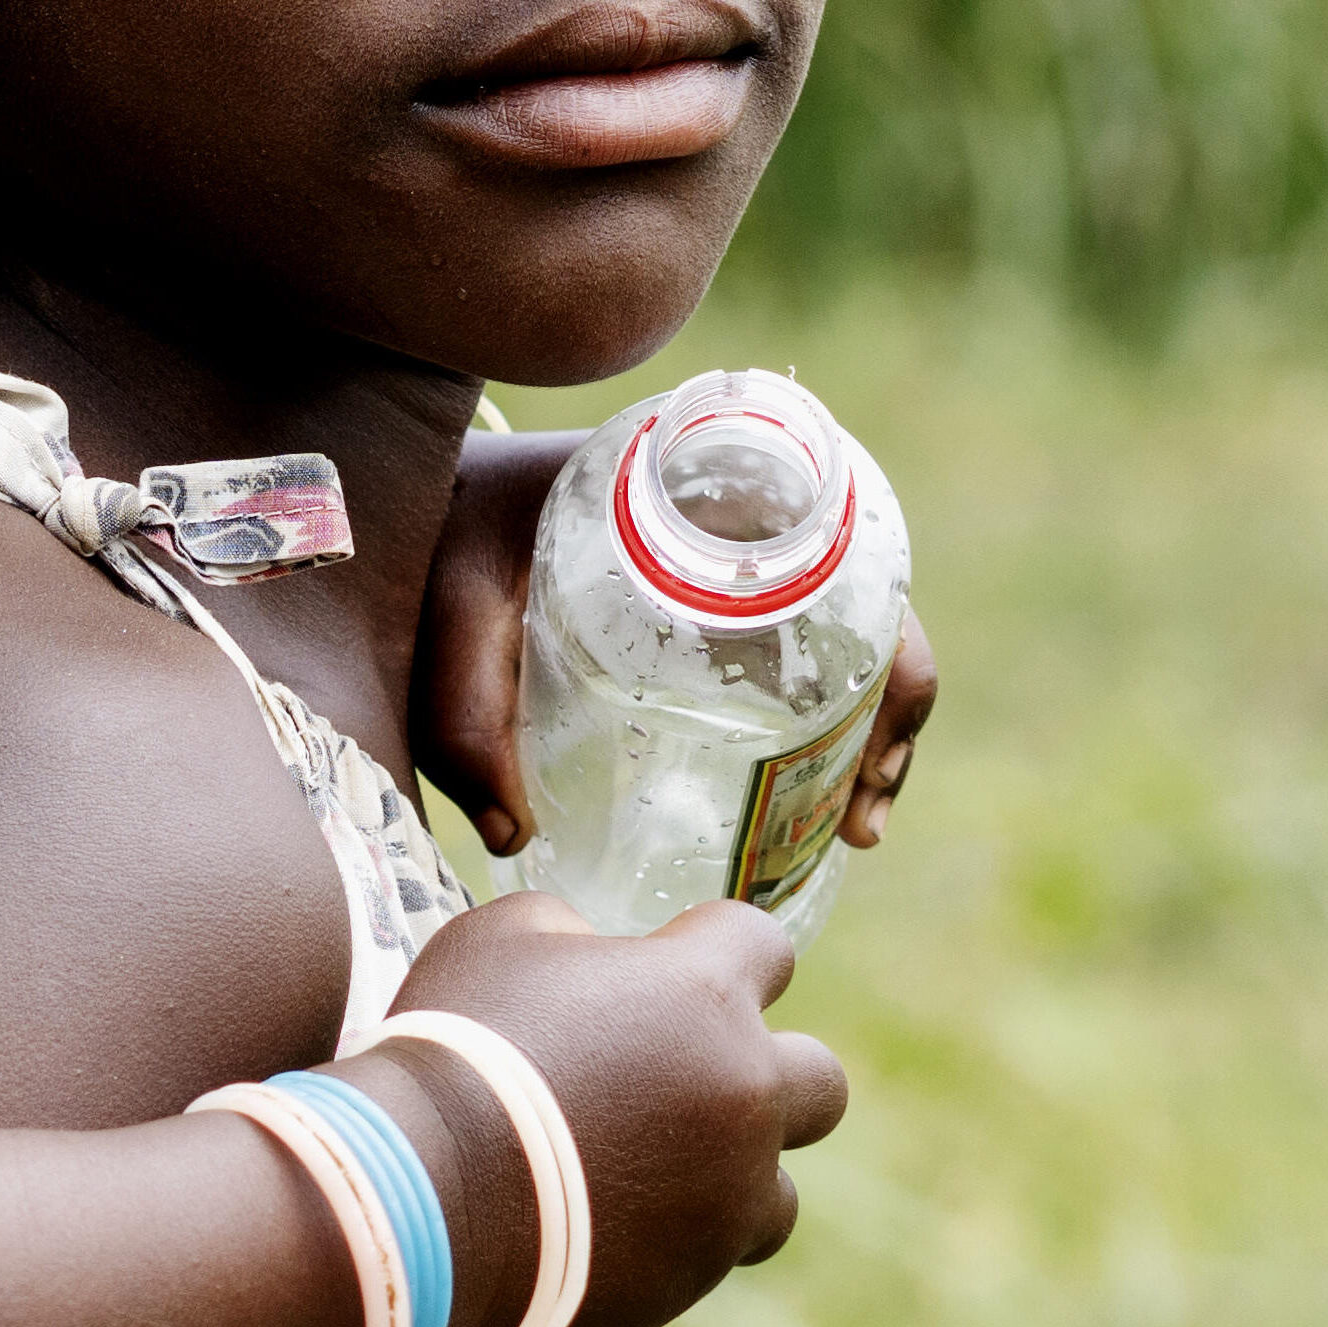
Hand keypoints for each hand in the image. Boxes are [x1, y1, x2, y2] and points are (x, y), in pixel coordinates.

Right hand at [353, 893, 844, 1326]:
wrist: (420, 1188)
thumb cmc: (458, 1041)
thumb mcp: (502, 936)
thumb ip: (575, 934)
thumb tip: (592, 953)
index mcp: (709, 994)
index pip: (765, 947)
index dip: (716, 949)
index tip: (674, 963)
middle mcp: (745, 1095)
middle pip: (821, 1083)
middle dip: (769, 1074)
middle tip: (693, 1080)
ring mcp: (726, 1197)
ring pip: (776, 1194)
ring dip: (733, 1180)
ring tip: (654, 1176)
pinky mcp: (690, 1277)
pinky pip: (705, 1259)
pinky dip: (668, 1242)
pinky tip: (603, 1224)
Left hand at [416, 430, 948, 857]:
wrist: (430, 492)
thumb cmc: (450, 532)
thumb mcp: (454, 610)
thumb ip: (466, 716)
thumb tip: (515, 833)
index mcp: (718, 497)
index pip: (858, 567)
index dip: (897, 667)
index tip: (874, 762)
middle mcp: (749, 524)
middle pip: (873, 616)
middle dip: (890, 724)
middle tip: (862, 824)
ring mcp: (741, 563)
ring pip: (849, 644)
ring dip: (866, 730)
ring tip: (851, 829)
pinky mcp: (720, 598)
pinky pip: (802, 653)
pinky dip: (821, 718)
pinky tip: (802, 793)